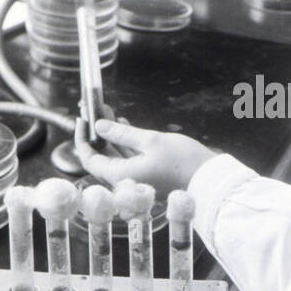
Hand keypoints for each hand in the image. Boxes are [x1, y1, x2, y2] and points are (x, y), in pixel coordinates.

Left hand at [75, 119, 215, 195]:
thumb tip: (99, 126)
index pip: (89, 159)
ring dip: (110, 135)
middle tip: (93, 110)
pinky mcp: (147, 173)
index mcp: (121, 176)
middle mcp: (125, 180)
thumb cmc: (182, 161)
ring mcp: (136, 177)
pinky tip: (123, 124)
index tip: (82, 119)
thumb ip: (122, 134)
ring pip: (114, 155)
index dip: (82, 139)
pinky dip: (123, 142)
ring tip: (107, 111)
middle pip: (101, 156)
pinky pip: (127, 157)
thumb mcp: (151, 141)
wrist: (208, 179)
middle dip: (95, 132)